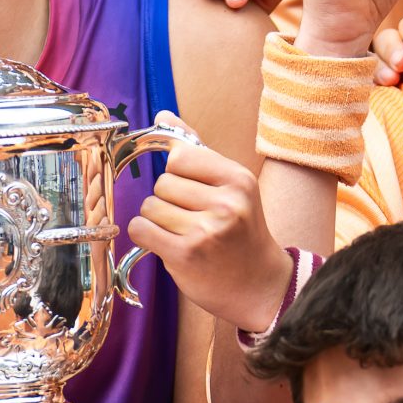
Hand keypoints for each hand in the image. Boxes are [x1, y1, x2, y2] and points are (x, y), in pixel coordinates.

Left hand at [128, 143, 291, 334]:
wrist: (261, 286)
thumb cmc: (241, 232)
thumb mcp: (231, 187)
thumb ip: (197, 151)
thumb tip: (164, 116)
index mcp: (238, 179)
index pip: (180, 156)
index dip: (178, 173)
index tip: (191, 190)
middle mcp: (226, 203)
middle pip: (162, 183)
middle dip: (168, 200)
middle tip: (193, 219)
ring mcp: (206, 230)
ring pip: (150, 206)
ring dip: (158, 221)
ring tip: (184, 233)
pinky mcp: (185, 254)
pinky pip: (141, 229)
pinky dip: (147, 236)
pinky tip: (167, 245)